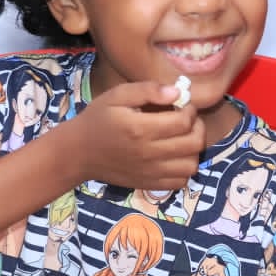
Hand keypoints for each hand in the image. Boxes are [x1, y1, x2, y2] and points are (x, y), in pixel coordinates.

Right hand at [65, 80, 205, 191]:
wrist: (78, 153)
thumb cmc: (98, 119)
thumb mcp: (116, 96)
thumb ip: (147, 90)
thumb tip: (177, 92)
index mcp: (140, 128)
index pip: (184, 121)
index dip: (190, 110)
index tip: (183, 105)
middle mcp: (148, 153)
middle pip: (193, 143)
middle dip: (197, 127)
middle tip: (187, 120)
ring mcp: (151, 172)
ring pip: (191, 165)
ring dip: (193, 150)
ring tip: (183, 139)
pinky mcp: (150, 184)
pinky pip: (181, 181)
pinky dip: (184, 169)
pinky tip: (175, 157)